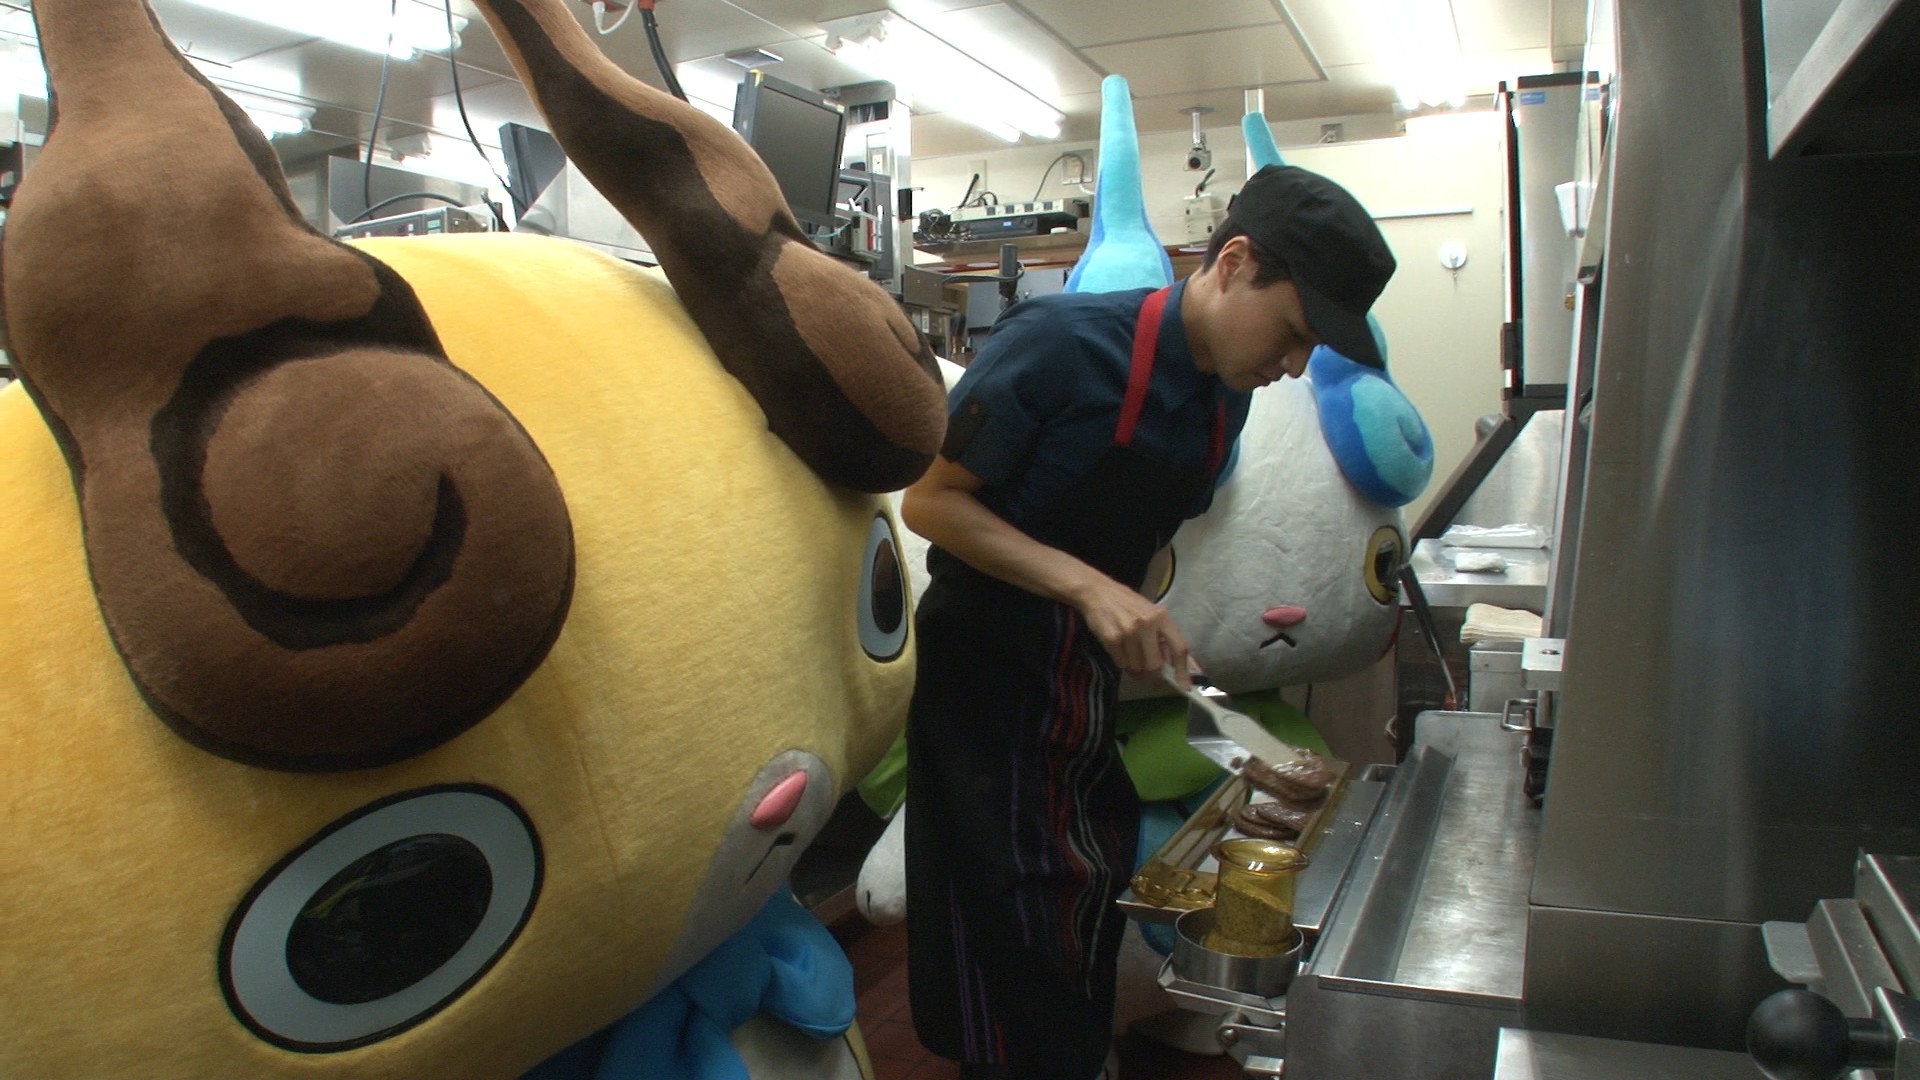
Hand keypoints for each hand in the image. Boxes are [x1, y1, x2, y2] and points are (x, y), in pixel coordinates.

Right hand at [1072, 573, 1191, 682]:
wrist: (1097, 592)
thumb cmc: (1127, 604)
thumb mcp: (1151, 613)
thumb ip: (1164, 637)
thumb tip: (1177, 664)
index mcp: (1162, 617)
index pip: (1179, 648)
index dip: (1183, 671)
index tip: (1184, 686)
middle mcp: (1148, 624)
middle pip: (1155, 666)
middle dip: (1150, 673)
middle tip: (1145, 669)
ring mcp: (1129, 632)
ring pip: (1137, 667)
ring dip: (1133, 666)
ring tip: (1128, 650)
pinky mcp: (1112, 638)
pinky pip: (1121, 663)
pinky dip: (1120, 660)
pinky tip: (1117, 646)